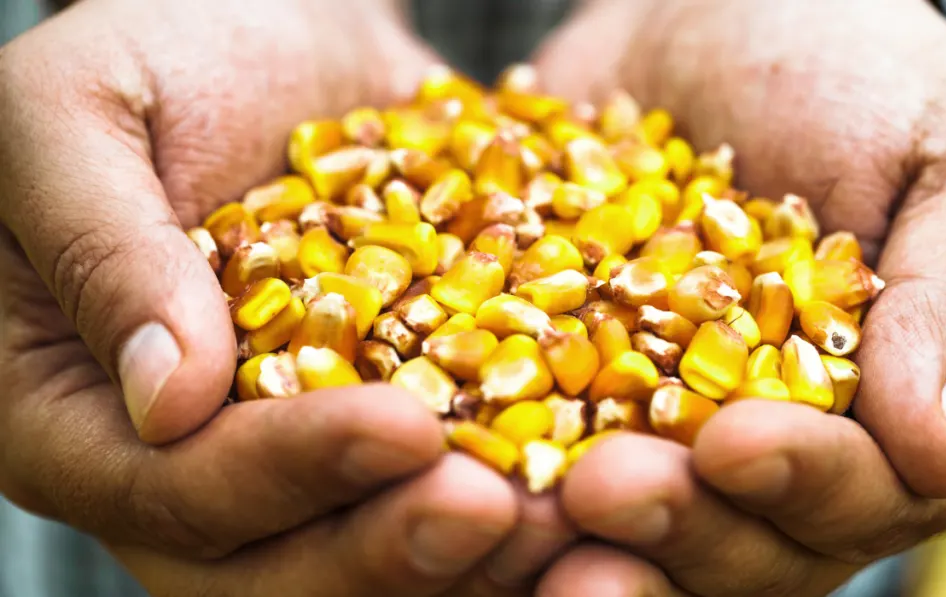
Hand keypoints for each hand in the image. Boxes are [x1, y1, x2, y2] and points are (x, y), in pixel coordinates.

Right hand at [0, 1, 575, 593]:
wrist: (277, 30)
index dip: (285, 473)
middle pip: (281, 561)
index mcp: (76, 414)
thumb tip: (169, 402)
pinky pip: (451, 466)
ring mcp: (297, 444)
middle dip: (394, 542)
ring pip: (376, 537)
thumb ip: (103, 249)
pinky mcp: (390, 407)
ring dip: (476, 545)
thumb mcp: (76, 115)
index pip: (173, 489)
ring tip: (573, 513)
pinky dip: (524, 474)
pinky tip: (602, 465)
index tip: (402, 428)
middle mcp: (190, 460)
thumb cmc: (151, 51)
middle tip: (504, 514)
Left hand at [532, 0, 945, 593]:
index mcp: (886, 418)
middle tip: (599, 493)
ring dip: (566, 535)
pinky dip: (485, 455)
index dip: (798, 483)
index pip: (860, 492)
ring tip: (510, 516)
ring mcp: (660, 428)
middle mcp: (774, 451)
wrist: (709, 12)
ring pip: (625, 521)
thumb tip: (940, 459)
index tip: (732, 444)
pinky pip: (524, 439)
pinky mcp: (562, 386)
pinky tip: (438, 463)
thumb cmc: (860, 71)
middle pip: (733, 539)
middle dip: (671, 524)